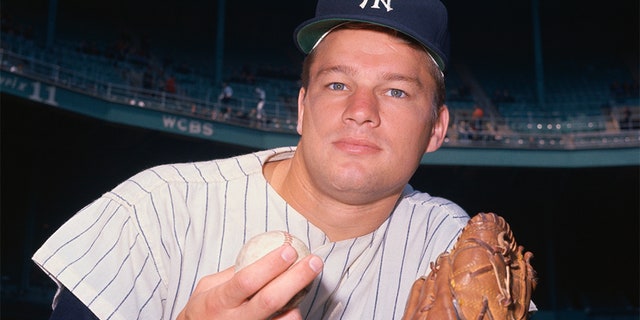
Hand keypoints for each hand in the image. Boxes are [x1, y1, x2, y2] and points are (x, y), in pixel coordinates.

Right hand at [177, 245, 323, 319]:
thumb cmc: (204, 310)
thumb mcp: (208, 288)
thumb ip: (233, 273)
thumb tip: (264, 252)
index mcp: (219, 300)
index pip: (247, 281)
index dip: (270, 265)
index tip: (289, 250)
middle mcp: (235, 319)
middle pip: (270, 300)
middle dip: (296, 278)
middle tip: (314, 262)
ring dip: (298, 301)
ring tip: (309, 283)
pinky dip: (292, 315)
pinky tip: (297, 303)